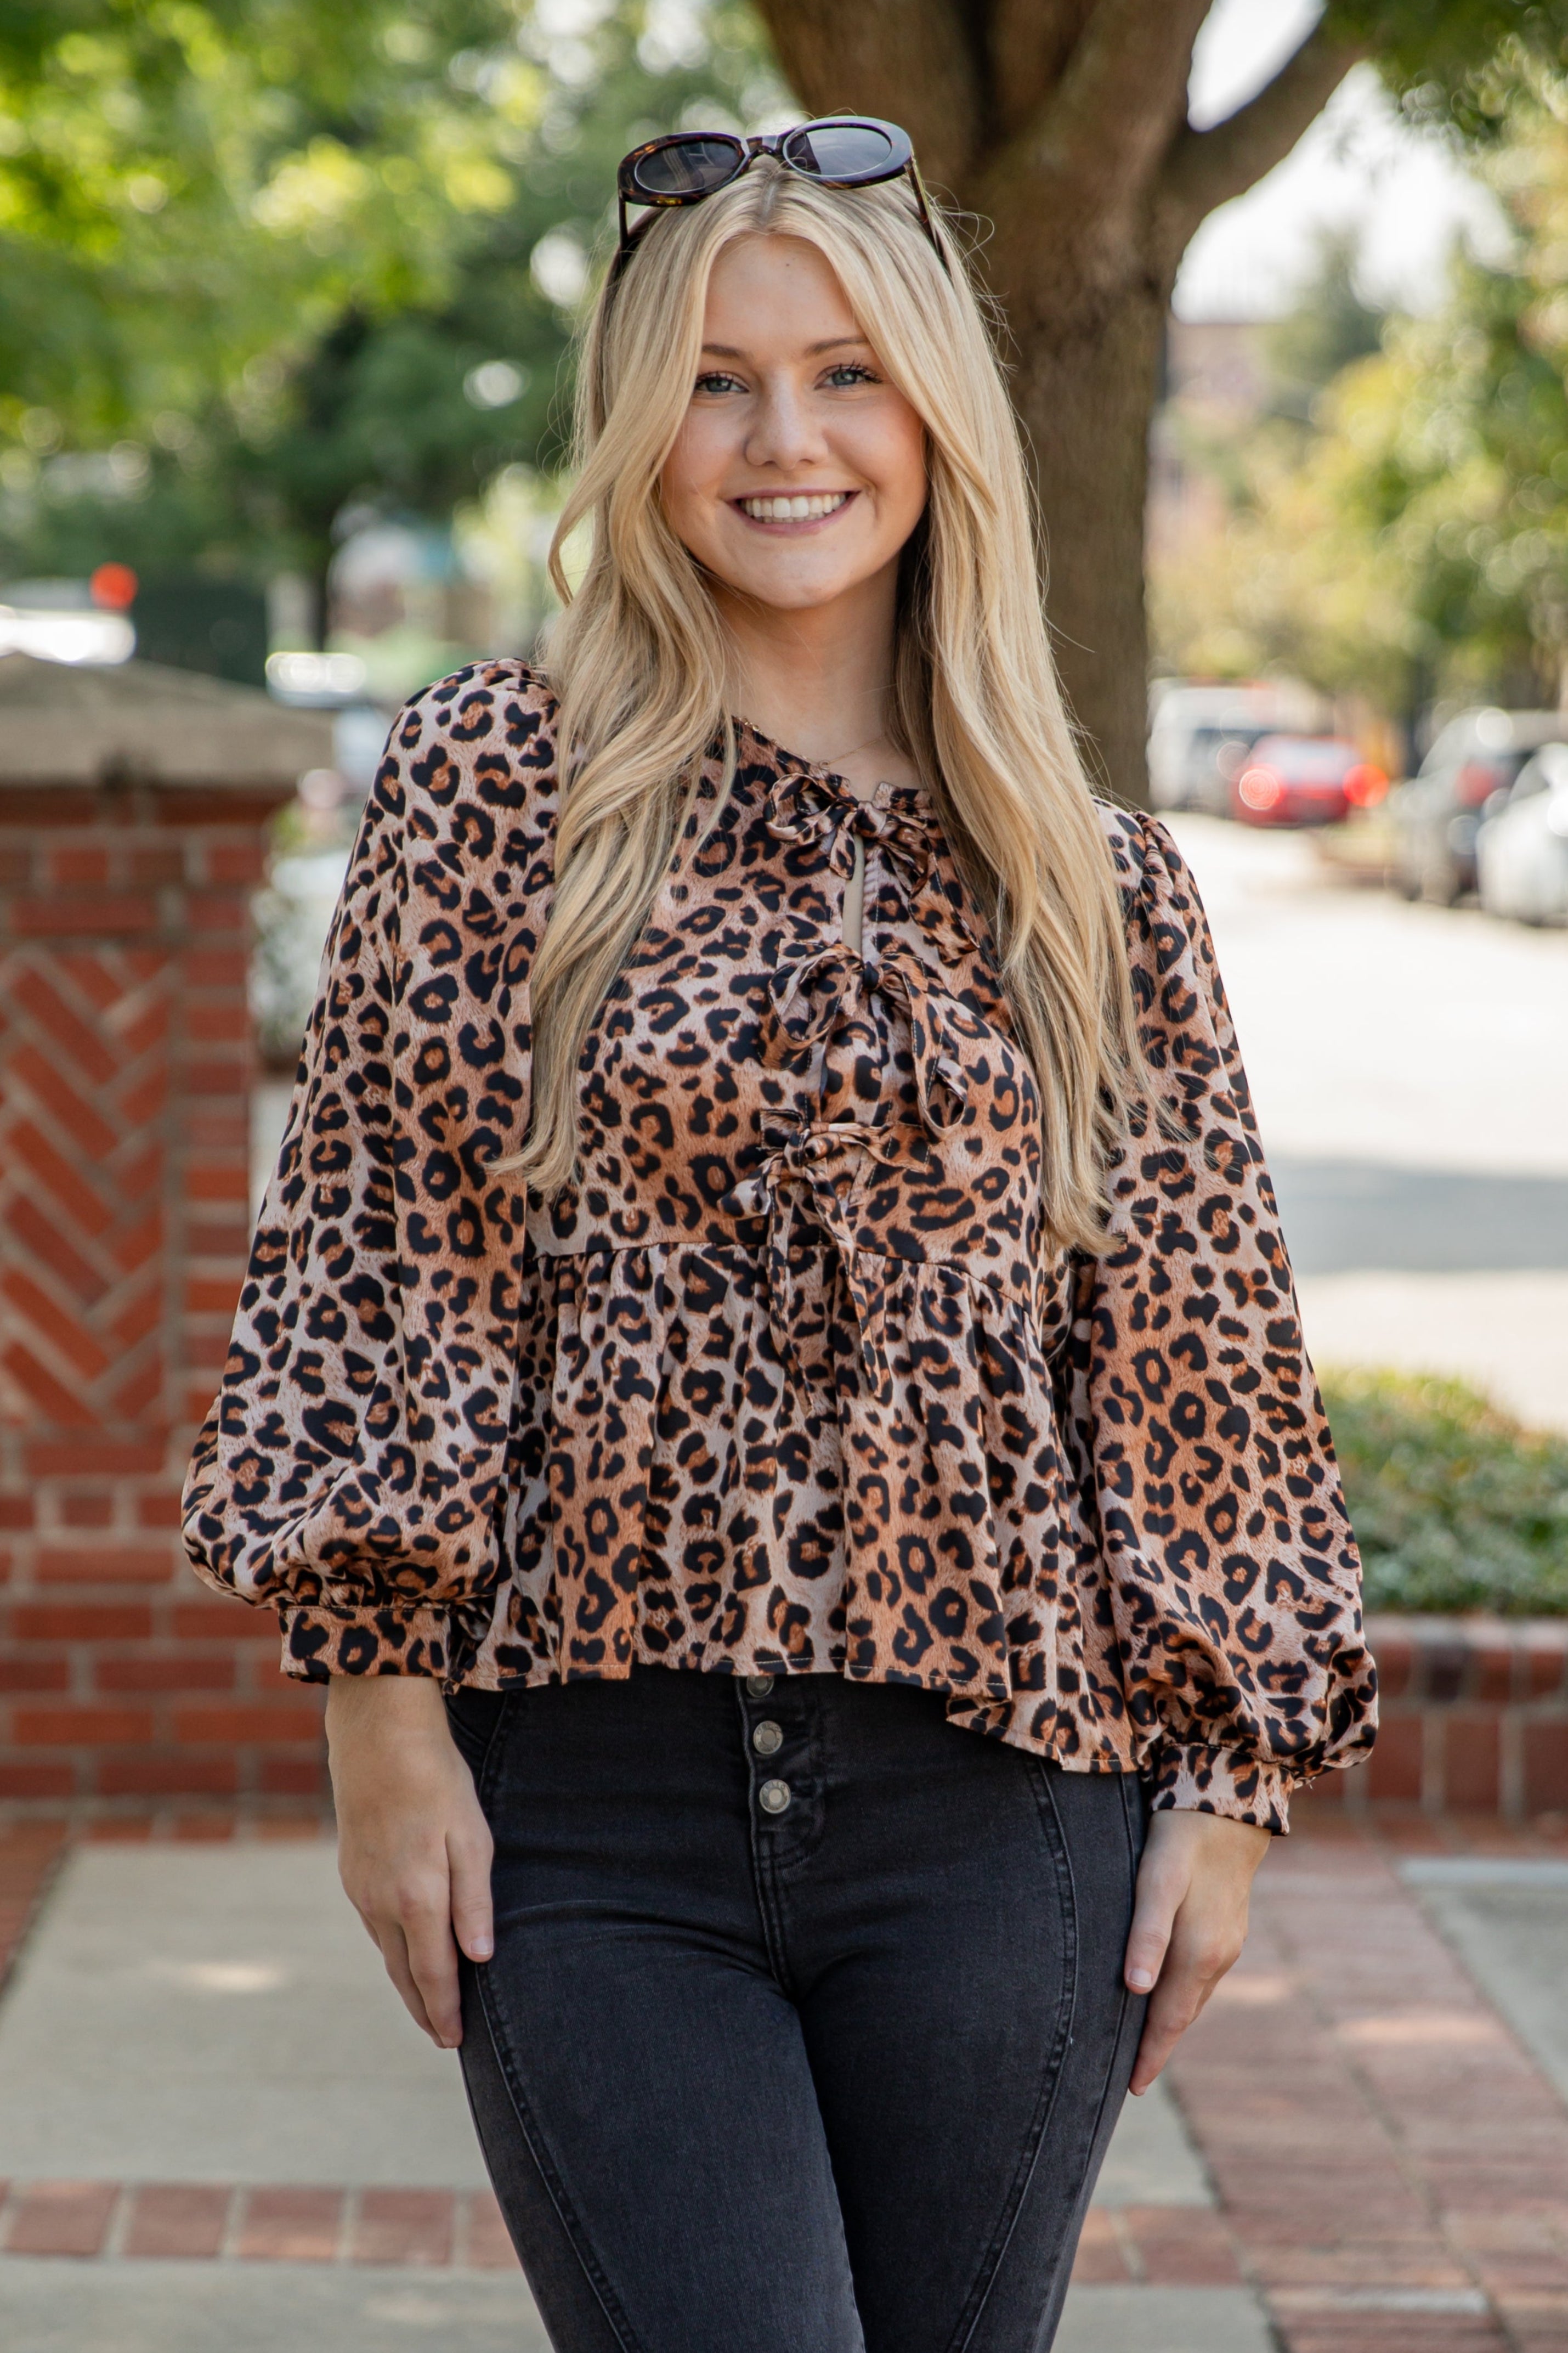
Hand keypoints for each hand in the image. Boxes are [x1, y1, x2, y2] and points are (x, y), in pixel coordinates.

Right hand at [325, 1676, 493, 2048]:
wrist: (377, 1738)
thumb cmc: (437, 1782)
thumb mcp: (472, 1836)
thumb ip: (475, 1901)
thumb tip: (480, 1958)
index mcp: (417, 1898)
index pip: (434, 1974)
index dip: (445, 2012)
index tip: (455, 2042)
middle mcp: (382, 1903)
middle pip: (404, 1974)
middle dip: (425, 2011)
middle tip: (443, 2040)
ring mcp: (361, 1890)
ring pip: (387, 1953)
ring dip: (407, 1983)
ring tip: (428, 2006)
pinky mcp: (351, 1874)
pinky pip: (374, 1927)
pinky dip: (392, 1950)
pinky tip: (405, 1953)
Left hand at [1122, 1809, 1269, 2094]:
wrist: (1229, 1805)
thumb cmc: (1182, 1839)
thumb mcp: (1157, 1881)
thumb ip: (1146, 1933)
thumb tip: (1136, 1991)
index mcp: (1199, 1953)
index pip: (1169, 2020)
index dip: (1150, 2055)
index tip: (1132, 2090)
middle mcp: (1219, 1957)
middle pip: (1183, 2015)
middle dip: (1159, 2047)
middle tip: (1133, 2079)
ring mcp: (1228, 1943)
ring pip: (1194, 1996)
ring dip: (1172, 2022)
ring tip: (1147, 2045)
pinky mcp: (1229, 1927)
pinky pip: (1202, 1976)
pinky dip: (1184, 1996)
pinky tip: (1168, 1993)